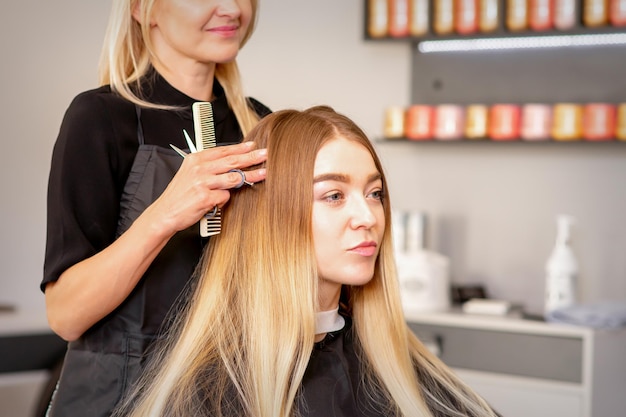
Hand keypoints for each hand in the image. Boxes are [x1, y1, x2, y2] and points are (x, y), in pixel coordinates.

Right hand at [146, 141, 266, 235]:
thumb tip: (231, 163)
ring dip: (251, 176)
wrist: (165, 213)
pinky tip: (216, 203)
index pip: (222, 151)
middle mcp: (199, 168)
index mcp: (195, 159)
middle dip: (251, 158)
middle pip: (231, 161)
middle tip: (266, 154)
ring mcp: (202, 183)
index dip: (239, 148)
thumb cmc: (180, 195)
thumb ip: (208, 167)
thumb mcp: (190, 174)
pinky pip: (225, 197)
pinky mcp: (205, 198)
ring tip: (264, 174)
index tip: (253, 145)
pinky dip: (224, 201)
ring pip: (233, 178)